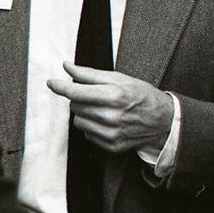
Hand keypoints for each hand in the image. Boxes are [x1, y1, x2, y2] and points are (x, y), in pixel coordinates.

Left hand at [46, 62, 173, 153]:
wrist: (163, 121)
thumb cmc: (141, 95)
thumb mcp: (119, 78)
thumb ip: (89, 74)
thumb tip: (67, 66)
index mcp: (113, 96)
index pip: (76, 92)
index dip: (60, 87)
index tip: (51, 82)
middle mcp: (111, 116)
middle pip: (75, 106)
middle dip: (79, 99)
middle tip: (95, 95)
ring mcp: (111, 134)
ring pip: (78, 122)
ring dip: (84, 114)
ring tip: (102, 109)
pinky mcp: (111, 146)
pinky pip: (87, 135)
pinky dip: (92, 127)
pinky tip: (106, 121)